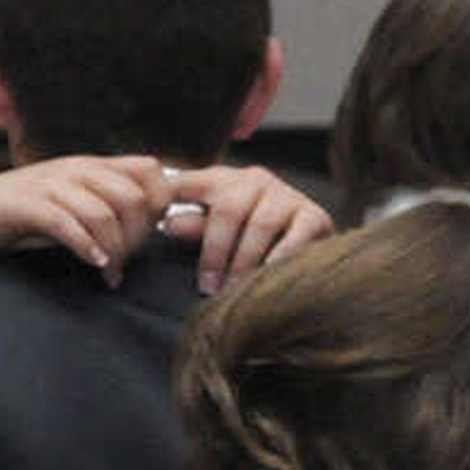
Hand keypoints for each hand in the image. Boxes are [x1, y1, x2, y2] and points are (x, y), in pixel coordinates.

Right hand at [0, 155, 176, 281]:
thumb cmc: (26, 218)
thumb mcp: (74, 205)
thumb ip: (109, 207)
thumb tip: (153, 226)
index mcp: (92, 166)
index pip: (149, 170)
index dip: (159, 204)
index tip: (149, 236)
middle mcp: (75, 169)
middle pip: (132, 197)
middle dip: (136, 237)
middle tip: (124, 264)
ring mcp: (49, 184)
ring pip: (102, 212)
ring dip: (113, 250)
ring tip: (109, 274)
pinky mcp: (25, 205)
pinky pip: (65, 223)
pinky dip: (85, 246)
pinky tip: (93, 264)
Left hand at [164, 165, 334, 289]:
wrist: (308, 250)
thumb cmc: (250, 240)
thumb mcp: (216, 230)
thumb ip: (195, 227)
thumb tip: (169, 224)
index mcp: (223, 179)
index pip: (189, 182)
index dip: (169, 196)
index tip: (156, 223)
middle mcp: (256, 180)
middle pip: (228, 209)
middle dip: (215, 252)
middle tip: (208, 286)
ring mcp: (287, 195)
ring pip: (260, 225)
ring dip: (244, 261)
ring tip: (234, 290)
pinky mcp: (314, 215)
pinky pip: (294, 237)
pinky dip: (278, 259)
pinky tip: (266, 277)